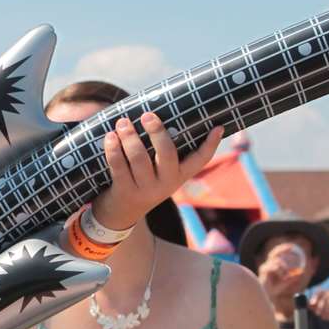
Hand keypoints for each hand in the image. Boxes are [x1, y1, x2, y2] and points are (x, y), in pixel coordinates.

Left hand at [91, 114, 222, 231]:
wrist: (122, 214)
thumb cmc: (143, 180)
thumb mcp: (159, 172)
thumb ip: (163, 152)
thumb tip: (159, 115)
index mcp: (179, 175)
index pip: (200, 160)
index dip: (210, 145)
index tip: (218, 127)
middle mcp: (166, 183)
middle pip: (167, 153)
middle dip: (157, 132)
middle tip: (147, 115)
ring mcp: (145, 188)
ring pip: (139, 158)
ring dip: (130, 137)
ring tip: (123, 122)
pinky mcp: (125, 191)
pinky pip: (118, 166)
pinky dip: (113, 149)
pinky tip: (110, 136)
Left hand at [309, 289, 328, 328]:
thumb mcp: (325, 310)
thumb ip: (317, 307)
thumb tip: (308, 304)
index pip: (320, 291)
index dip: (315, 297)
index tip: (311, 304)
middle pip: (324, 296)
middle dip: (320, 306)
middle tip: (318, 314)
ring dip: (326, 311)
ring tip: (325, 317)